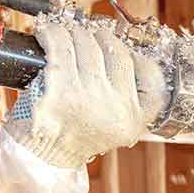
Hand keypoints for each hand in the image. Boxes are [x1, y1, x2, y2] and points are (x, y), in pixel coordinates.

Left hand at [6, 19, 167, 167]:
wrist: (41, 160)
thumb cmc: (73, 136)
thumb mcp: (113, 126)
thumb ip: (125, 99)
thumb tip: (120, 52)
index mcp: (134, 120)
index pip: (152, 79)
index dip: (138, 59)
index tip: (122, 52)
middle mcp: (115, 108)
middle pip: (115, 52)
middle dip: (99, 38)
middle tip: (85, 38)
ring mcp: (88, 98)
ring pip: (86, 44)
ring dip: (73, 32)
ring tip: (64, 34)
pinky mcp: (59, 90)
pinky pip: (60, 46)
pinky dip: (52, 33)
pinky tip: (47, 33)